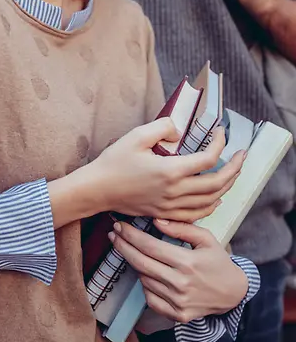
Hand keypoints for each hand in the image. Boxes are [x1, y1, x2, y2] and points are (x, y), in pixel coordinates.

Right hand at [90, 121, 243, 220]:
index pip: (208, 160)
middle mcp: (175, 191)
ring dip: (227, 187)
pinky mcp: (166, 213)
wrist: (98, 190)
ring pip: (211, 201)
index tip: (221, 133)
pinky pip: (197, 214)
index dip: (220, 145)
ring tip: (233, 173)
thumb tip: (179, 130)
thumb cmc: (114, 162)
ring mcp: (172, 205)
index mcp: (170, 170)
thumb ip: (162, 127)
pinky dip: (211, 205)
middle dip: (235, 169)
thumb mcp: (136, 136)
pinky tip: (215, 198)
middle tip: (242, 156)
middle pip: (217, 183)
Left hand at [109, 219, 249, 322]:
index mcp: (187, 262)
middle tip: (113, 234)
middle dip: (123, 246)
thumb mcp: (206, 239)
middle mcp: (181, 284)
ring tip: (131, 251)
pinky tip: (146, 274)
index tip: (119, 225)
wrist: (234, 294)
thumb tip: (156, 220)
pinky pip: (150, 299)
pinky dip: (145, 285)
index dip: (131, 235)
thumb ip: (182, 228)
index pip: (150, 246)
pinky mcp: (177, 315)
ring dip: (134, 264)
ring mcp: (178, 302)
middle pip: (141, 263)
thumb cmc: (218, 262)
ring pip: (144, 280)